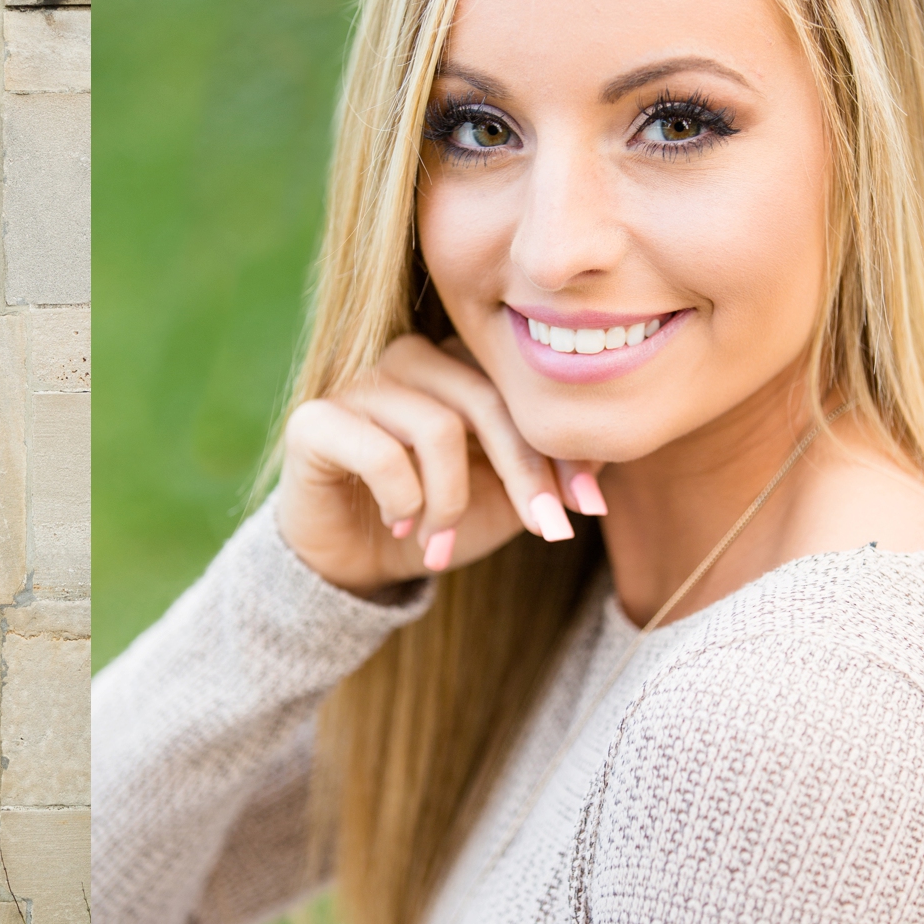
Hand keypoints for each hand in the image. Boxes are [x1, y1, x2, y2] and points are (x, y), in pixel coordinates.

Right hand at [277, 333, 604, 595]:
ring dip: (450, 500)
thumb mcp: (505, 498)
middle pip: (486, 399)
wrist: (354, 563)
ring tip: (439, 538)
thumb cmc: (433, 521)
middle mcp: (405, 360)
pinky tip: (399, 525)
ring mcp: (356, 384)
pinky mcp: (314, 422)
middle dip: (524, 474)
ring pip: (437, 428)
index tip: (586, 507)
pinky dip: (403, 501)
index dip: (558, 447)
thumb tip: (610, 444)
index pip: (518, 388)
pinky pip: (381, 454)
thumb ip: (550, 465)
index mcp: (454, 365)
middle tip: (545, 530)